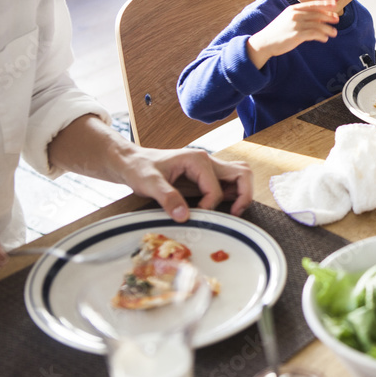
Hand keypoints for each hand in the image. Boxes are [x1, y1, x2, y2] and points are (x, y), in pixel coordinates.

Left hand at [118, 147, 253, 221]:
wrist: (132, 162)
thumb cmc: (139, 168)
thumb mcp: (149, 183)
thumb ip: (167, 198)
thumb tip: (184, 216)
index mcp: (197, 160)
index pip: (216, 187)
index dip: (210, 205)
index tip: (197, 216)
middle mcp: (208, 161)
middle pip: (242, 173)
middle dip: (244, 195)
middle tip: (235, 214)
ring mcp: (209, 168)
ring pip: (240, 175)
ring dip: (242, 193)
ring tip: (233, 211)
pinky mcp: (206, 176)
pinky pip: (229, 182)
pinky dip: (233, 194)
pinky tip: (223, 207)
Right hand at [248, 0, 339, 67]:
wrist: (265, 41)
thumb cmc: (278, 32)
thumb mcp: (288, 19)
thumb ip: (301, 17)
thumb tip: (318, 18)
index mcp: (293, 9)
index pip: (312, 4)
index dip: (324, 3)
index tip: (334, 4)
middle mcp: (295, 14)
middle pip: (317, 14)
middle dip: (328, 16)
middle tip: (337, 19)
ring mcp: (296, 24)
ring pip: (317, 24)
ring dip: (327, 29)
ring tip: (334, 33)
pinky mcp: (297, 34)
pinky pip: (314, 34)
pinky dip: (321, 36)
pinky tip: (324, 39)